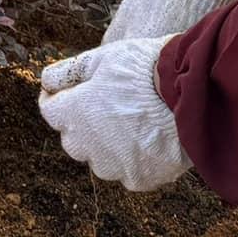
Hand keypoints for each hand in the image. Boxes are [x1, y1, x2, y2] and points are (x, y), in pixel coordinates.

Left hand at [38, 35, 189, 191]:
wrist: (190, 93)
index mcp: (74, 112)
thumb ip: (68, 71)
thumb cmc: (145, 70)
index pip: (50, 111)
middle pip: (72, 139)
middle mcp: (87, 144)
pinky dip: (132, 160)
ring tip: (130, 123)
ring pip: (99, 159)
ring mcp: (113, 165)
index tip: (67, 90)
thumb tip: (47, 81)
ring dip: (105, 145)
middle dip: (80, 124)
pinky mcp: (138, 178)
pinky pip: (126, 173)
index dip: (57, 97)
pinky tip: (147, 140)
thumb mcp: (102, 58)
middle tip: (103, 105)